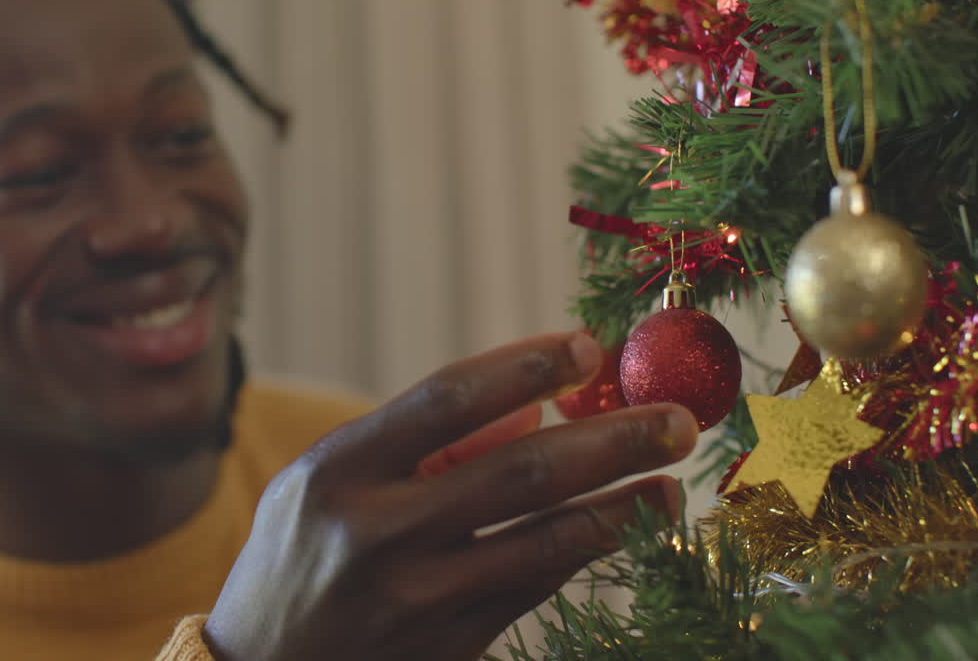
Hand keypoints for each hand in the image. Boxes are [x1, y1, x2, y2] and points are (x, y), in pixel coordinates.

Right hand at [204, 332, 697, 660]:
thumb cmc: (299, 552)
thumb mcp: (329, 478)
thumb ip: (417, 441)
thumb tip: (534, 411)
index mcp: (338, 469)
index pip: (447, 399)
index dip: (526, 366)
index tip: (589, 346)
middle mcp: (377, 532)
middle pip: (518, 471)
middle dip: (609, 439)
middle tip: (678, 417)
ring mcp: (415, 598)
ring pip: (544, 539)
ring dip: (622, 504)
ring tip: (672, 476)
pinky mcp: (447, 646)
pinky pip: (536, 587)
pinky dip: (588, 549)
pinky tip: (629, 524)